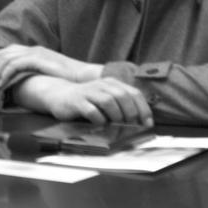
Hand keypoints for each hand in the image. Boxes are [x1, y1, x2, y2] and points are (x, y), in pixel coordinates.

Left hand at [0, 45, 99, 92]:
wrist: (85, 77)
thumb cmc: (71, 78)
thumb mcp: (51, 73)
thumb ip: (39, 72)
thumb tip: (28, 80)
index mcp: (37, 51)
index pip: (11, 50)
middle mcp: (34, 49)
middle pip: (6, 54)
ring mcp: (35, 53)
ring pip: (7, 60)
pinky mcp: (37, 60)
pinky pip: (14, 65)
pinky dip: (5, 74)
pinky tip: (1, 84)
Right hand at [26, 77, 152, 125]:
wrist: (59, 95)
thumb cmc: (87, 101)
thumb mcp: (105, 99)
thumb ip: (121, 106)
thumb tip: (140, 122)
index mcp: (112, 83)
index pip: (134, 93)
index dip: (143, 109)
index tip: (147, 123)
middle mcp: (101, 85)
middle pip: (122, 96)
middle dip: (130, 113)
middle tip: (130, 124)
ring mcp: (88, 92)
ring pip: (108, 101)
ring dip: (115, 115)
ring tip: (115, 124)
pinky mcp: (77, 101)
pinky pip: (92, 111)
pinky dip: (99, 119)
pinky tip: (99, 123)